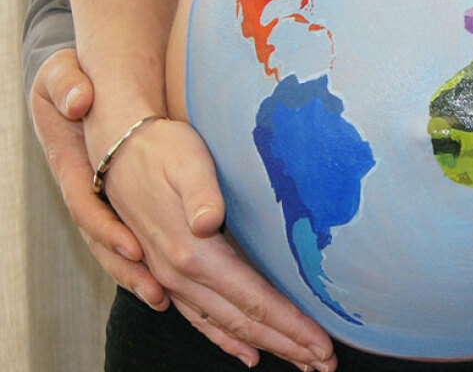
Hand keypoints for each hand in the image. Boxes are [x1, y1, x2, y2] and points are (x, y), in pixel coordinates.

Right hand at [29, 48, 167, 310]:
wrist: (81, 85)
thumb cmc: (73, 80)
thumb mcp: (63, 73)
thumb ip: (66, 83)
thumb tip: (76, 100)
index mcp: (70, 166)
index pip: (86, 206)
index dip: (107, 230)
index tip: (131, 247)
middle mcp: (83, 191)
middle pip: (101, 241)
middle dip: (126, 270)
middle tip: (155, 293)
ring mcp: (99, 201)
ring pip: (114, 248)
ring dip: (138, 276)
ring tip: (164, 301)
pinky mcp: (120, 205)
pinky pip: (132, 241)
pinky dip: (149, 264)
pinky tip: (172, 287)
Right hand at [98, 115, 337, 370]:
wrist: (118, 150)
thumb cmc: (162, 150)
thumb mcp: (187, 160)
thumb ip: (200, 192)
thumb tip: (209, 221)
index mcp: (195, 253)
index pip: (255, 301)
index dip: (292, 326)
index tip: (323, 344)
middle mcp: (181, 275)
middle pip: (246, 323)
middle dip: (290, 345)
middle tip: (326, 364)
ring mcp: (171, 280)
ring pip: (226, 326)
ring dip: (267, 346)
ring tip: (302, 362)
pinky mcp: (167, 276)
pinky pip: (201, 320)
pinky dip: (228, 341)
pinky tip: (248, 354)